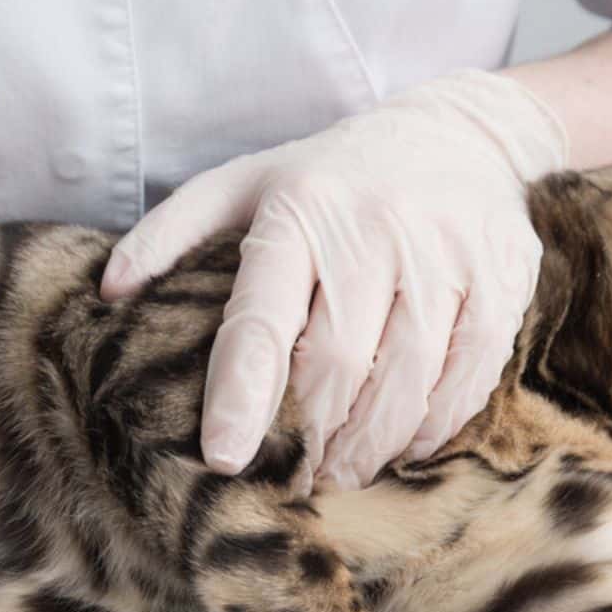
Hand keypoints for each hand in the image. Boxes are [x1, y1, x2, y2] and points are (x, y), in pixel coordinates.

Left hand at [101, 71, 566, 489]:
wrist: (459, 132)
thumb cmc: (330, 176)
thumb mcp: (244, 183)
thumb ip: (171, 233)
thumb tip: (107, 293)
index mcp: (299, 213)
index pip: (263, 320)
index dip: (242, 396)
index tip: (226, 457)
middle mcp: (375, 230)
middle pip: (338, 366)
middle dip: (310, 438)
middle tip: (293, 479)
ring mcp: (447, 254)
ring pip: (407, 380)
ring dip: (370, 446)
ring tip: (342, 474)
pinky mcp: (504, 277)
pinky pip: (469, 375)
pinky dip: (434, 425)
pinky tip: (405, 445)